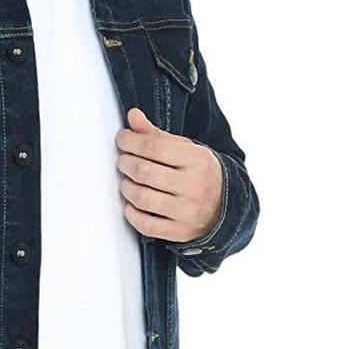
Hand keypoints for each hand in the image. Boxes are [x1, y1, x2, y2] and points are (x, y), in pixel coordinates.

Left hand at [115, 107, 222, 242]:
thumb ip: (156, 135)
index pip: (153, 146)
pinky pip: (146, 225)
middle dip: (125, 163)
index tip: (122, 139)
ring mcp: (188, 211)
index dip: (130, 141)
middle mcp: (194, 186)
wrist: (226, 207)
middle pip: (144, 171)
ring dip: (126, 187)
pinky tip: (132, 205)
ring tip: (127, 182)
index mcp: (197, 160)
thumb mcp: (185, 150)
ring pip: (142, 198)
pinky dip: (132, 214)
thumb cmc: (199, 175)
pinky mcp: (179, 232)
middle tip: (123, 161)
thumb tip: (132, 116)